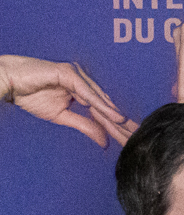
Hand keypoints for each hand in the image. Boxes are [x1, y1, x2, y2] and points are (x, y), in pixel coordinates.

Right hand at [0, 55, 137, 146]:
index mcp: (83, 90)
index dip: (117, 125)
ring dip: (114, 115)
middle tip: (138, 135)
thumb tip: (104, 141)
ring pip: (100, 99)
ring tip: (129, 128)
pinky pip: (87, 92)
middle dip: (121, 122)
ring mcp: (77, 75)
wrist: (9, 82)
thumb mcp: (62, 116)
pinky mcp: (68, 73)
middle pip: (106, 104)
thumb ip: (84, 125)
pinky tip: (114, 116)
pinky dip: (100, 105)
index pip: (103, 110)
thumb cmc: (30, 95)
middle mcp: (84, 81)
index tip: (132, 138)